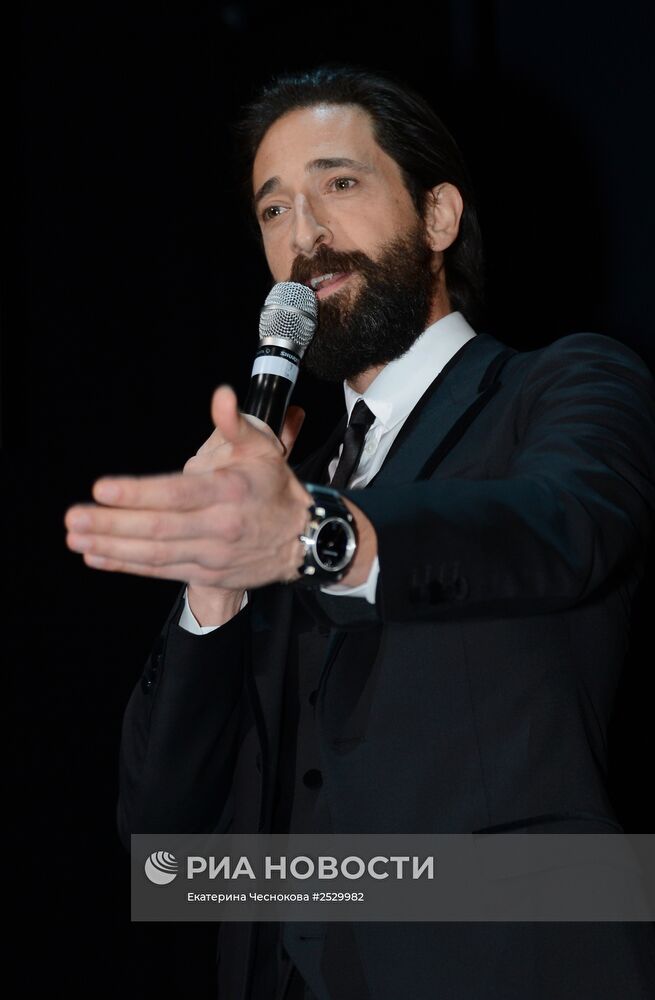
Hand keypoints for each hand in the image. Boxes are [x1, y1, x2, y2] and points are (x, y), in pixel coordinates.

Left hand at [64, 387, 310, 596]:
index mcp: (230, 491)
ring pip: (155, 554)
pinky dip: (127, 566)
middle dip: (111, 524)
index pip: (177, 493)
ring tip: (76, 537)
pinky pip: (161, 571)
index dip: (137, 493)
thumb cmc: (275, 488)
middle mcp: (220, 527)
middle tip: (74, 517)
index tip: (102, 489)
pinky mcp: (207, 574)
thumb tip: (221, 397)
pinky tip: (98, 556)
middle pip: (158, 529)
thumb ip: (235, 423)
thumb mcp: (263, 448)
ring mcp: (212, 555)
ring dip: (111, 546)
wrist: (304, 540)